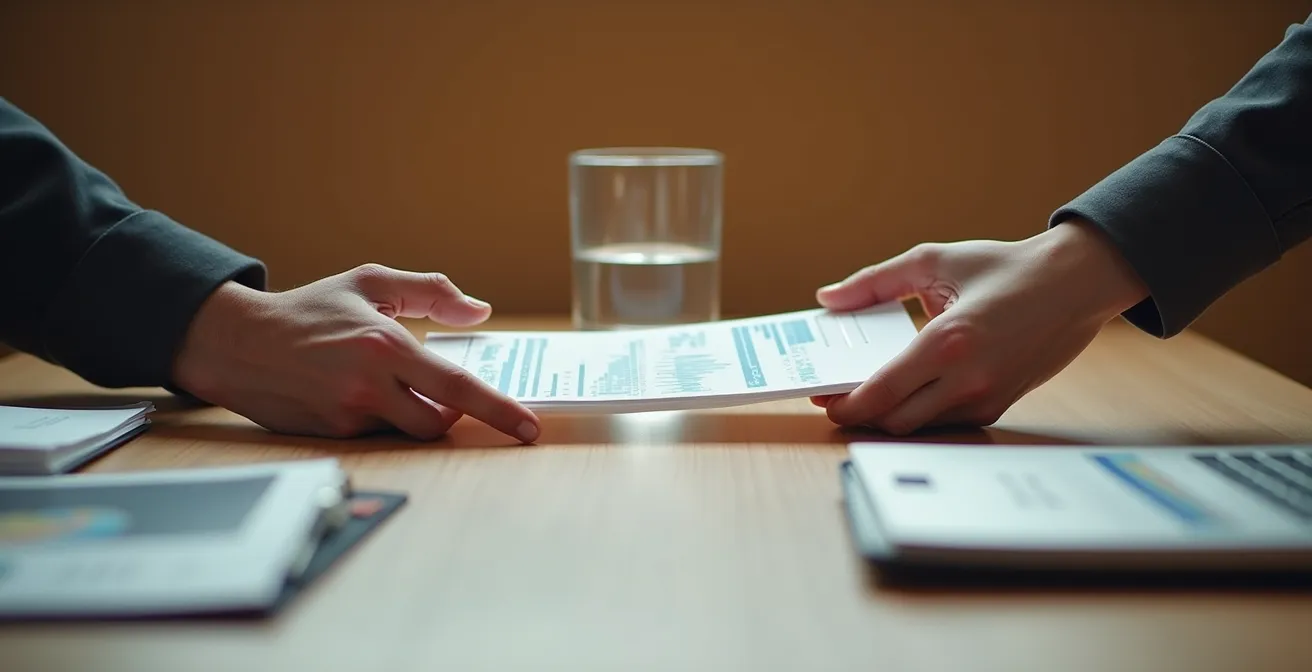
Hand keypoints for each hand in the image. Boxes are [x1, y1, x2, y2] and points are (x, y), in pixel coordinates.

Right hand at [171, 263, 539, 442]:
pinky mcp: (331, 435)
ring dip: (414, 414)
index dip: (498, 410)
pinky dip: (382, 419)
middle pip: (439, 423)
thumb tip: (480, 311)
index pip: (456, 387)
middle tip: (440, 391)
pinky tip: (355, 392)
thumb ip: (431, 292)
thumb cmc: (310, 310)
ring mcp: (348, 415)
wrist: (237, 342)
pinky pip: (377, 435)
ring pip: (408, 432)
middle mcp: (368, 385)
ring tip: (389, 385)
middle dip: (452, 413)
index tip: (529, 428)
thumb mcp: (370, 282)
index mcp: (384, 343)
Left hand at [811, 219, 1148, 434]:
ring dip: (888, 416)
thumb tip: (828, 298)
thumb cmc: (1006, 268)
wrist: (1075, 282)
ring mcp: (987, 397)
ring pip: (919, 427)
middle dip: (859, 416)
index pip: (882, 393)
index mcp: (948, 342)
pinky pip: (945, 421)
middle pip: (894, 421)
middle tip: (838, 399)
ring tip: (866, 394)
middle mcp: (968, 378)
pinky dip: (919, 412)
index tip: (825, 398)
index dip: (846, 404)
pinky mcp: (999, 405)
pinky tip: (906, 391)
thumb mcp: (933, 261)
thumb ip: (873, 281)